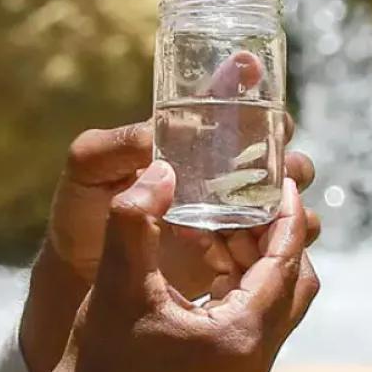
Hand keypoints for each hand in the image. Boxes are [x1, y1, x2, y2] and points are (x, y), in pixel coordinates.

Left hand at [48, 53, 319, 298]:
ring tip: (268, 214)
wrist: (81, 274)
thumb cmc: (81, 213)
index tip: (265, 96)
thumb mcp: (86, 170)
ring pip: (286, 208)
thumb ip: (111, 147)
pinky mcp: (233, 262)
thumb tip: (154, 137)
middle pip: (279, 163)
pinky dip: (276, 248)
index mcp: (191, 148)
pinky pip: (273, 253)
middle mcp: (221, 181)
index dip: (256, 102)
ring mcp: (232, 222)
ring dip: (290, 207)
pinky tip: (254, 251)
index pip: (237, 118)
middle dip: (290, 162)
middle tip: (282, 169)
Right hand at [60, 159, 319, 371]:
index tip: (283, 182)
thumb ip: (136, 218)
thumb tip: (160, 169)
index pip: (286, 264)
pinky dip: (239, 279)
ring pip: (277, 297)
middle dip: (274, 237)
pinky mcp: (230, 366)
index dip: (288, 218)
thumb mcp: (116, 277)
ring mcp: (246, 364)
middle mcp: (256, 354)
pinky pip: (255, 312)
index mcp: (240, 333)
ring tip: (214, 224)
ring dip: (254, 257)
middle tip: (243, 200)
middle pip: (295, 282)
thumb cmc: (102, 351)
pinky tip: (202, 256)